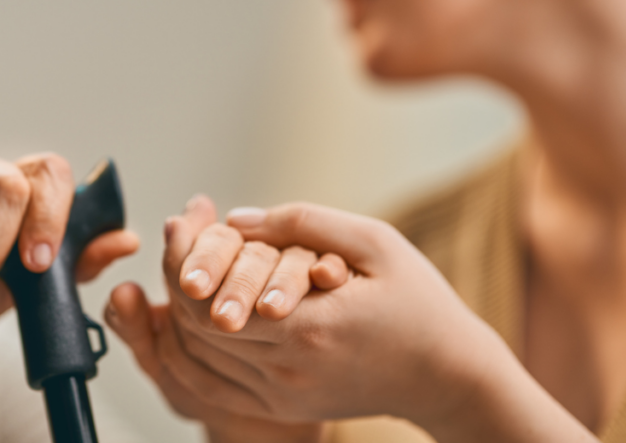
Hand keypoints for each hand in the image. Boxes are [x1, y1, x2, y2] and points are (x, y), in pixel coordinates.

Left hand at [114, 197, 593, 442]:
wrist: (448, 376)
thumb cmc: (418, 301)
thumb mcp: (374, 243)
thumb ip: (303, 223)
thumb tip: (236, 219)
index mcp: (309, 326)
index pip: (210, 297)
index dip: (185, 256)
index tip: (180, 220)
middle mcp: (288, 368)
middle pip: (196, 324)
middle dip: (178, 274)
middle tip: (177, 235)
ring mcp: (282, 394)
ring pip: (199, 354)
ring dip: (180, 308)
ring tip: (181, 263)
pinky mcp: (282, 406)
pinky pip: (214, 383)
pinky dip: (191, 348)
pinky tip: (188, 313)